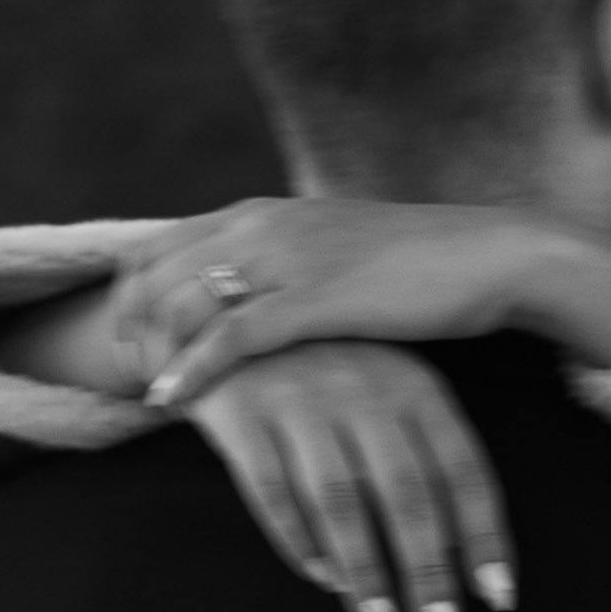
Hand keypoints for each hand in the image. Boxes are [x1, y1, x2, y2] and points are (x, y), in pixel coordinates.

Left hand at [111, 197, 555, 405]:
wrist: (491, 256)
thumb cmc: (419, 263)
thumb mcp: (333, 251)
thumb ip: (286, 264)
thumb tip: (256, 296)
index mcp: (262, 211)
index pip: (157, 246)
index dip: (128, 295)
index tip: (126, 342)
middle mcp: (262, 225)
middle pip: (153, 274)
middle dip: (126, 327)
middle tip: (120, 374)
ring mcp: (287, 258)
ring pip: (181, 302)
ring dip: (148, 351)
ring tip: (139, 391)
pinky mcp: (316, 297)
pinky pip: (230, 336)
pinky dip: (191, 368)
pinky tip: (171, 400)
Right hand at [188, 345, 516, 611]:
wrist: (230, 318)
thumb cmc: (332, 370)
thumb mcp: (393, 390)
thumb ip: (427, 458)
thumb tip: (466, 557)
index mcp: (416, 388)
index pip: (463, 471)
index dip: (484, 537)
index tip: (498, 598)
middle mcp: (365, 393)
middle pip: (407, 497)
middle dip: (428, 575)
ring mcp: (303, 402)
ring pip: (342, 503)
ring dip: (366, 574)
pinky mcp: (245, 417)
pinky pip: (272, 492)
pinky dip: (299, 541)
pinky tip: (323, 579)